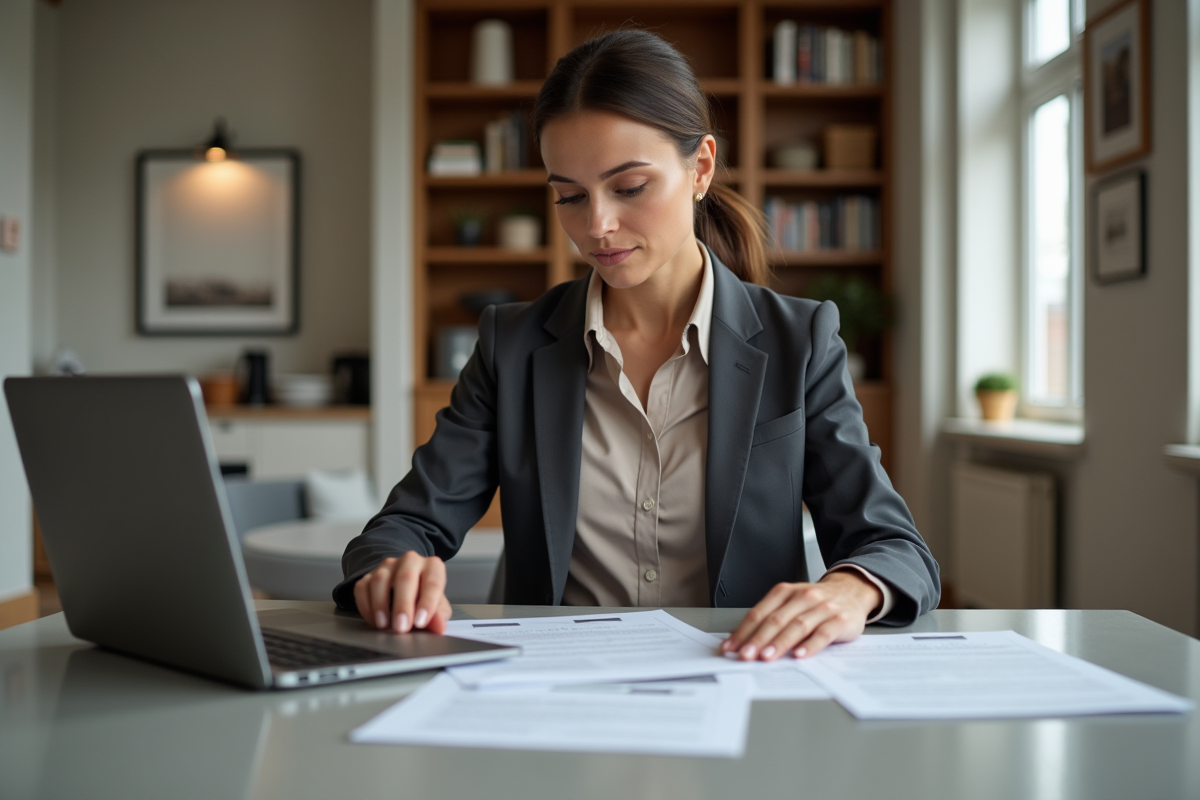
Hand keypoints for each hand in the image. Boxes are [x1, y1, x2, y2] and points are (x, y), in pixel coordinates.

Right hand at [352, 551, 452, 634]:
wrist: (406, 590)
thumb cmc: (424, 598)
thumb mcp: (437, 607)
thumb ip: (439, 616)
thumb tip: (439, 627)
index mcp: (432, 566)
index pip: (433, 581)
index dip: (427, 602)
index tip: (421, 622)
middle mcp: (410, 561)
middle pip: (405, 577)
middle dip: (402, 605)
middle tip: (401, 627)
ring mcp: (387, 566)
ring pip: (380, 580)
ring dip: (380, 605)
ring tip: (384, 626)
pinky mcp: (368, 575)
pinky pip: (362, 588)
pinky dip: (366, 606)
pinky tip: (373, 621)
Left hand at [720, 571, 882, 660]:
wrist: (851, 591)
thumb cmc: (815, 603)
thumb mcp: (792, 603)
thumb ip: (771, 619)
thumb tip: (745, 642)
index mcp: (786, 592)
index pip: (760, 613)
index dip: (743, 631)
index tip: (731, 647)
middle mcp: (803, 597)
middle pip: (776, 620)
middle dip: (758, 639)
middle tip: (745, 655)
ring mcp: (823, 608)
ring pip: (797, 626)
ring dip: (780, 643)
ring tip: (766, 657)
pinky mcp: (840, 620)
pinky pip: (824, 634)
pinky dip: (810, 646)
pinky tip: (799, 656)